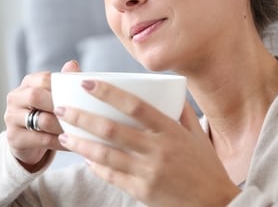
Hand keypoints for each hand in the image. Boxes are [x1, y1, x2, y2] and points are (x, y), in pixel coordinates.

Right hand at [4, 60, 80, 170]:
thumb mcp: (54, 97)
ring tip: (81, 130)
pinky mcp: (14, 138)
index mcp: (27, 83)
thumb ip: (64, 81)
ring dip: (64, 126)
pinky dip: (61, 142)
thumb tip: (73, 65)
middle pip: (36, 96)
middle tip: (82, 113)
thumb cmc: (46, 113)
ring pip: (41, 120)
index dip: (62, 87)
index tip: (82, 95)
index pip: (44, 79)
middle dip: (60, 105)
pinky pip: (42, 140)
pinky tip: (74, 143)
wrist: (28, 142)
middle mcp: (15, 98)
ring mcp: (11, 118)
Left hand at [56, 80, 239, 205]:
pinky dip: (95, 166)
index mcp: (170, 131)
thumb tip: (168, 89)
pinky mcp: (142, 192)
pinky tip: (84, 157)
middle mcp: (158, 150)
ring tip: (63, 134)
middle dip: (82, 117)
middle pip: (112, 129)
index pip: (134, 105)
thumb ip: (182, 111)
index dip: (108, 92)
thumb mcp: (197, 135)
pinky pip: (112, 176)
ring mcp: (148, 172)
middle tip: (62, 108)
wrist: (215, 205)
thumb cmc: (206, 167)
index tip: (86, 82)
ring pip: (105, 154)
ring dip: (80, 143)